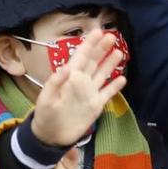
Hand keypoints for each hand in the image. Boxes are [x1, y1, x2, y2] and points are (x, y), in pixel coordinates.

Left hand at [27, 30, 127, 149]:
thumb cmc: (45, 116)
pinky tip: (122, 79)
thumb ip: (55, 82)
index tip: (98, 32)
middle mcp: (81, 82)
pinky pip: (107, 93)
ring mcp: (89, 93)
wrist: (51, 137)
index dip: (89, 44)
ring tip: (119, 52)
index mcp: (69, 78)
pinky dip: (115, 86)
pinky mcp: (96, 105)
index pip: (81, 57)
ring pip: (102, 74)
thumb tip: (67, 67)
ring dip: (110, 64)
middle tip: (111, 36)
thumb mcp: (46, 99)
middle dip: (101, 49)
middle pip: (93, 62)